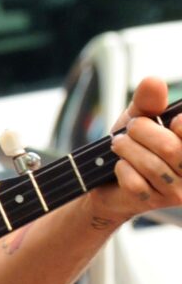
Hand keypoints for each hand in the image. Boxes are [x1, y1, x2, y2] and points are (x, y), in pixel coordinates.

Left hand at [93, 76, 181, 223]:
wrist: (109, 178)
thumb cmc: (135, 144)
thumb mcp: (141, 117)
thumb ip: (149, 100)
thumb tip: (154, 81)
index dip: (177, 123)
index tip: (167, 121)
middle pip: (171, 148)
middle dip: (141, 131)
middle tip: (130, 130)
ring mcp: (177, 191)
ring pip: (151, 165)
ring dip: (126, 149)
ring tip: (119, 145)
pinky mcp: (153, 202)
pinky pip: (134, 182)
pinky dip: (120, 168)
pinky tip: (121, 167)